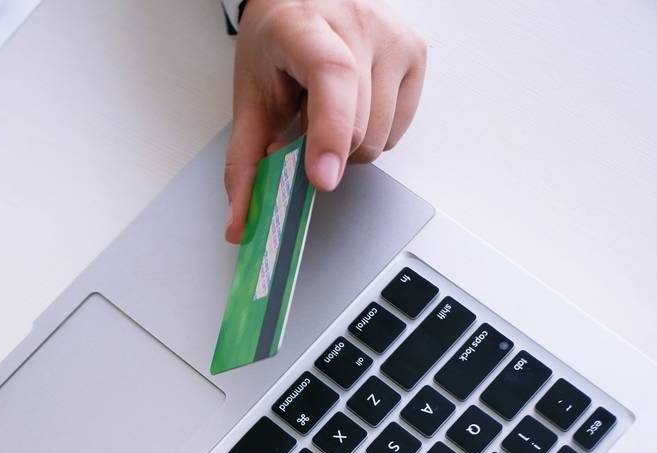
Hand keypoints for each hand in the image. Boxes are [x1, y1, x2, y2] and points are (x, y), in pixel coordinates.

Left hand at [224, 0, 427, 241]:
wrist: (300, 1)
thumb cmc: (274, 47)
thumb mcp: (250, 99)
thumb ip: (243, 165)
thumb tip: (240, 226)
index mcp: (305, 26)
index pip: (331, 76)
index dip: (330, 132)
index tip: (322, 178)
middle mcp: (358, 23)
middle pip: (358, 124)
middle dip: (325, 149)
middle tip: (302, 124)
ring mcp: (393, 36)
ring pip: (380, 136)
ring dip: (349, 144)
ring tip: (328, 106)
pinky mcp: (416, 52)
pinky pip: (398, 130)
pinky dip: (373, 133)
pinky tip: (354, 104)